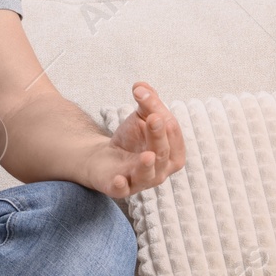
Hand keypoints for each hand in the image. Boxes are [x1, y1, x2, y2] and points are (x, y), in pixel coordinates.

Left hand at [81, 81, 185, 197]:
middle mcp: (161, 171)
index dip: (159, 112)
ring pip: (147, 175)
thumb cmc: (131, 139)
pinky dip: (121, 186)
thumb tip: (141, 86)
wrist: (103, 157)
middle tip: (153, 118)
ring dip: (147, 165)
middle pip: (162, 152)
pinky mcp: (119, 188)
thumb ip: (147, 101)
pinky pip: (122, 190)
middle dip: (158, 135)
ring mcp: (140, 181)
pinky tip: (119, 179)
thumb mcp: (141, 117)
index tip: (141, 93)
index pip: (172, 132)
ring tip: (147, 155)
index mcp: (173, 153)